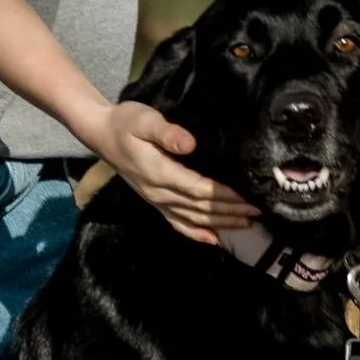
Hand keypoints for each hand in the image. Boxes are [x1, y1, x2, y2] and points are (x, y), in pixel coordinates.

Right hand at [95, 96, 255, 243]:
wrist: (100, 134)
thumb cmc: (125, 122)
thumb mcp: (143, 119)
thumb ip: (166, 131)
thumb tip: (189, 144)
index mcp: (159, 173)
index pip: (198, 189)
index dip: (223, 196)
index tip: (247, 197)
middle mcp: (159, 193)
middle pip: (200, 208)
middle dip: (230, 211)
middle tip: (258, 211)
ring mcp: (156, 200)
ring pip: (192, 219)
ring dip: (220, 223)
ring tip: (246, 224)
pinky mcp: (155, 201)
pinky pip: (177, 223)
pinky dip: (196, 233)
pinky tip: (213, 239)